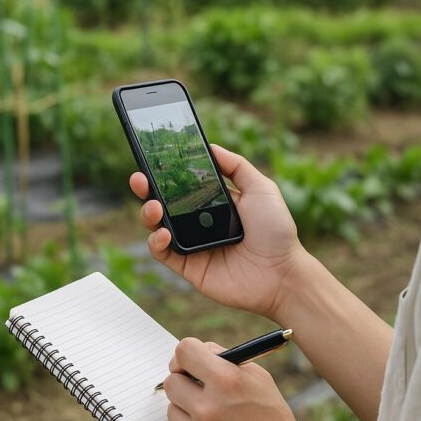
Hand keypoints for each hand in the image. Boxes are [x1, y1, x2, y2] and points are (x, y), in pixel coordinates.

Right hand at [130, 144, 310, 318]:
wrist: (281, 274)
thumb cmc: (276, 231)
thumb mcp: (261, 188)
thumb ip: (236, 165)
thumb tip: (210, 146)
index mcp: (214, 202)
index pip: (183, 184)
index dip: (166, 173)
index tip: (153, 159)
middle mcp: (199, 222)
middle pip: (164, 203)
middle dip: (147, 189)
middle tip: (139, 178)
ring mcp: (192, 245)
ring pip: (157, 226)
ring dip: (148, 214)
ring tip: (153, 207)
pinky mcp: (188, 267)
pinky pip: (162, 253)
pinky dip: (156, 241)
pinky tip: (164, 233)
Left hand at [163, 338, 315, 420]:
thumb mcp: (260, 381)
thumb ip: (228, 362)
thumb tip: (201, 353)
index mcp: (227, 381)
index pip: (185, 351)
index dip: (184, 355)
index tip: (187, 362)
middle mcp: (208, 406)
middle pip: (171, 380)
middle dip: (183, 380)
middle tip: (195, 385)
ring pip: (172, 407)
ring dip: (186, 406)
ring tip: (211, 414)